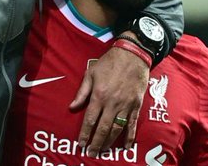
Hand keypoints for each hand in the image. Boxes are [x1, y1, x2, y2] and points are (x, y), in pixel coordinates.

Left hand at [69, 38, 149, 156]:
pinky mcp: (136, 105)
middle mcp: (112, 103)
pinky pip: (132, 124)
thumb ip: (81, 92)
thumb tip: (71, 107)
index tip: (81, 144)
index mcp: (99, 95)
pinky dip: (129, 136)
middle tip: (91, 153)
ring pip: (117, 129)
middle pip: (103, 128)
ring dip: (109, 141)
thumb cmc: (109, 63)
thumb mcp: (91, 73)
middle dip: (96, 143)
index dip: (85, 134)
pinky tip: (126, 146)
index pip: (90, 120)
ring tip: (103, 150)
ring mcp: (125, 105)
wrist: (132, 55)